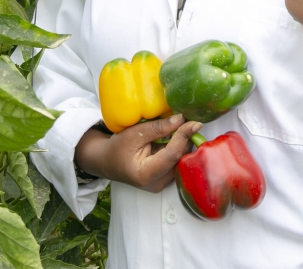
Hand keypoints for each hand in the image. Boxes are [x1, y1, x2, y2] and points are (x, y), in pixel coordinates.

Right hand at [74, 114, 202, 192]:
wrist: (107, 162)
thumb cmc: (117, 148)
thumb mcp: (134, 134)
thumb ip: (158, 127)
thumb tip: (181, 119)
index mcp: (146, 174)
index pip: (172, 154)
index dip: (184, 137)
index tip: (194, 122)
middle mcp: (157, 183)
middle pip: (180, 159)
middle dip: (186, 139)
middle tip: (189, 120)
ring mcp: (162, 184)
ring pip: (181, 161)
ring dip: (183, 143)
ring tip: (182, 127)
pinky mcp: (164, 180)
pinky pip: (177, 162)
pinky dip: (178, 148)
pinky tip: (176, 137)